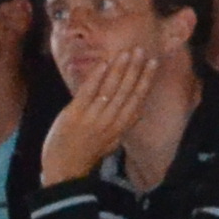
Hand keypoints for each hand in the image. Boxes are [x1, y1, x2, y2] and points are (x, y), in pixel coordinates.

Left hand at [44, 48, 154, 187]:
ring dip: (120, 68)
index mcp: (121, 126)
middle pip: (127, 90)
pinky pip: (89, 92)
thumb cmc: (87, 153)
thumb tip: (138, 110)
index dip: (146, 79)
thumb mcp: (112, 141)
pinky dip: (97, 77)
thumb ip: (123, 124)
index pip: (138, 98)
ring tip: (127, 52)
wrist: (65, 168)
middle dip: (135, 69)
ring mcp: (93, 117)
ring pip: (111, 89)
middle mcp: (111, 121)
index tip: (152, 63)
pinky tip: (105, 64)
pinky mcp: (76, 114)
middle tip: (141, 50)